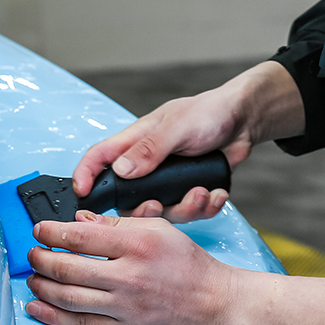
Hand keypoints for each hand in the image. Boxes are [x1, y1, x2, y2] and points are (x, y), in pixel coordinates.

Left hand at [26, 213, 324, 324]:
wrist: (219, 305)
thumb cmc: (191, 266)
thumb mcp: (159, 229)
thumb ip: (118, 224)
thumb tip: (81, 222)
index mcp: (136, 243)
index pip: (80, 235)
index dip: (51, 232)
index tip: (38, 229)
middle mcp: (128, 275)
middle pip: (68, 268)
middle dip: (40, 259)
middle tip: (31, 253)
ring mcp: (125, 307)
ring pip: (68, 297)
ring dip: (42, 286)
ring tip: (31, 276)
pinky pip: (81, 324)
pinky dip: (53, 316)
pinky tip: (37, 307)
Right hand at [73, 61, 304, 222]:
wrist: (243, 121)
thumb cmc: (207, 113)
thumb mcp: (177, 127)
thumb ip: (149, 149)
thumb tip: (121, 170)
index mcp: (135, 143)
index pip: (99, 159)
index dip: (86, 176)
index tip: (81, 194)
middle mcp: (147, 165)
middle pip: (128, 199)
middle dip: (144, 211)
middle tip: (159, 207)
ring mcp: (167, 180)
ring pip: (161, 211)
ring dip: (183, 209)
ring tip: (201, 194)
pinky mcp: (188, 190)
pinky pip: (189, 212)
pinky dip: (204, 207)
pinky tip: (216, 194)